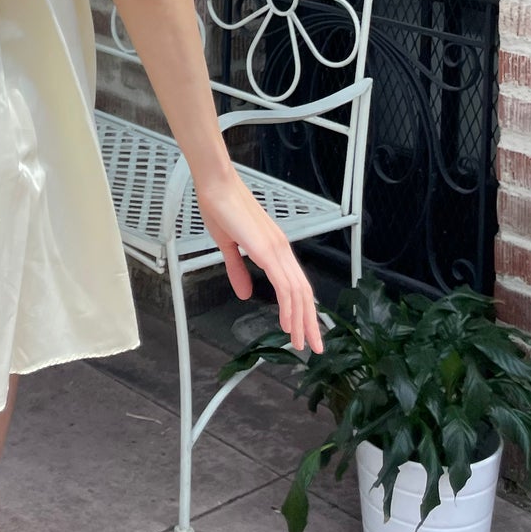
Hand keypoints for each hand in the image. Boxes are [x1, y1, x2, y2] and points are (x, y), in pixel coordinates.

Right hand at [195, 176, 324, 355]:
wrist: (216, 185)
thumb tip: (245, 294)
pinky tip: (288, 323)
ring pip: (298, 292)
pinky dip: (289, 306)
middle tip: (314, 346)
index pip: (297, 284)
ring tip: (301, 342)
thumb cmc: (220, 207)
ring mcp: (276, 249)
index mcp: (275, 248)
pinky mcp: (267, 250)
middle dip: (310, 322)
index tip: (305, 330)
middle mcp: (281, 249)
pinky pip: (284, 284)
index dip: (303, 309)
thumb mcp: (228, 246)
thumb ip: (237, 270)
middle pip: (304, 292)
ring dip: (301, 320)